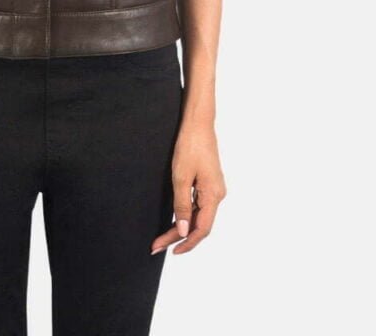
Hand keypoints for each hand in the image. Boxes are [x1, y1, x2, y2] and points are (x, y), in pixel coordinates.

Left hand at [151, 123, 225, 254]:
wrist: (198, 123)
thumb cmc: (189, 146)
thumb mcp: (181, 177)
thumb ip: (182, 206)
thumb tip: (183, 232)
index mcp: (214, 196)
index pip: (201, 229)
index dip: (186, 243)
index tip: (169, 251)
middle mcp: (217, 195)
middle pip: (199, 224)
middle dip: (178, 237)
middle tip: (157, 245)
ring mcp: (214, 189)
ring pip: (198, 216)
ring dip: (181, 227)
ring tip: (162, 238)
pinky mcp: (208, 183)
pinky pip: (198, 205)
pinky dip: (185, 215)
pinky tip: (174, 221)